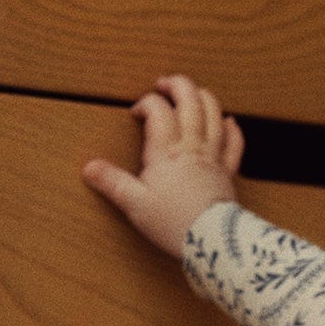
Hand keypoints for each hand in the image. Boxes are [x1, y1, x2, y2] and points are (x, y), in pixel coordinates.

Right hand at [81, 75, 243, 257]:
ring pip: (214, 113)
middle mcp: (192, 145)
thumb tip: (89, 167)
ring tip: (192, 94)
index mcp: (166, 150)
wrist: (211, 240)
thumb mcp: (135, 203)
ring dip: (204, 97)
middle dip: (177, 85)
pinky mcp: (228, 170)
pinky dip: (232, 128)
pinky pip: (235, 142)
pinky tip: (228, 121)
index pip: (158, 109)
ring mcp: (213, 155)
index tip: (136, 113)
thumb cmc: (173, 222)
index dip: (146, 103)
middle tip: (164, 84)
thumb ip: (112, 182)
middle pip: (190, 100)